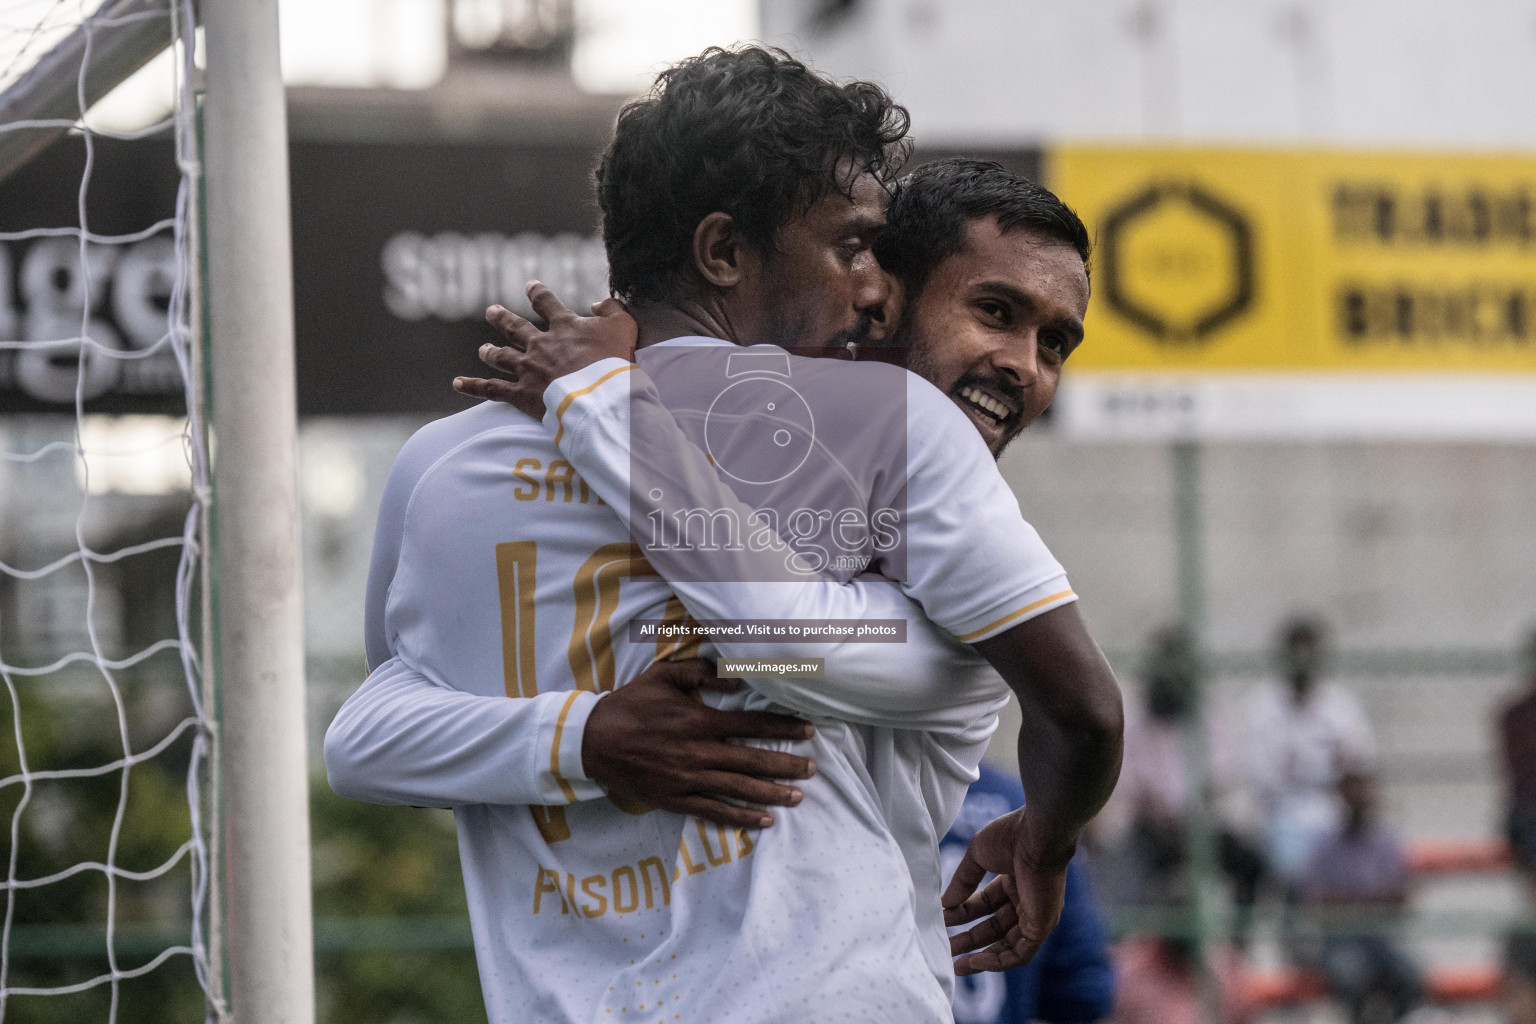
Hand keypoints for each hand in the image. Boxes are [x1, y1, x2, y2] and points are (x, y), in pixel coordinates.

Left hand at [452, 281, 638, 418]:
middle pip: (515, 328)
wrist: (598, 396)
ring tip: (482, 349)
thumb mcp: (624, 327)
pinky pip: (492, 390)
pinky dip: (473, 386)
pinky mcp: (521, 394)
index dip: (538, 293)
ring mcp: (528, 369)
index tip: (530, 285)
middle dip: (502, 318)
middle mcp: (540, 344)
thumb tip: (596, 303)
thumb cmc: (615, 362)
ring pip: (501, 357)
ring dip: (490, 352)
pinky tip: (457, 384)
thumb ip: (612, 309)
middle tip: (491, 311)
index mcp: (563, 327)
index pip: (547, 303)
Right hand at [582, 658, 817, 829]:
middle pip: (752, 760)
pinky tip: (764, 821)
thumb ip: (701, 672)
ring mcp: (688, 780)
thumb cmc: (630, 705)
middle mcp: (699, 753)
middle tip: (813, 768)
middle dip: (787, 765)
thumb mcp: (663, 676)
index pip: (751, 724)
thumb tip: (738, 677)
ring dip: (772, 793)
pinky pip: (714, 811)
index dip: (783, 728)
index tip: (808, 731)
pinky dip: (741, 817)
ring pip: (739, 789)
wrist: (592, 741)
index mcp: (699, 721)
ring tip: (798, 796)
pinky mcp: (676, 800)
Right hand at [941, 808, 1071, 974]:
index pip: (986, 904)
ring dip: (982, 956)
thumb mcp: (978, 856)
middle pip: (995, 928)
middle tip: (946, 948)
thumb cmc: (1010, 836)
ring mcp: (1036, 915)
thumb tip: (945, 904)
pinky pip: (1021, 954)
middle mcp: (1027, 900)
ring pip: (1008, 945)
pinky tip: (975, 961)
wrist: (1036, 835)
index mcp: (1014, 880)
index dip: (963, 912)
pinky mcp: (1042, 927)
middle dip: (970, 939)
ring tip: (956, 964)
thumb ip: (962, 880)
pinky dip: (998, 962)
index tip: (942, 916)